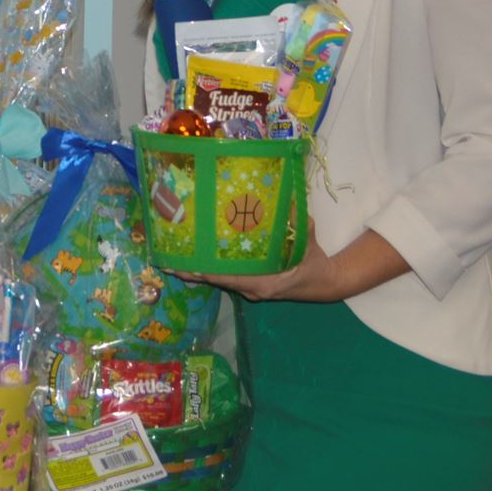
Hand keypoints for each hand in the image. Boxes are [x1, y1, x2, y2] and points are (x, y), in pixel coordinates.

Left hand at [166, 228, 406, 304]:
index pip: (227, 278)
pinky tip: (196, 258)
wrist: (325, 283)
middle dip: (192, 271)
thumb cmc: (314, 262)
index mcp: (263, 283)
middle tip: (166, 260)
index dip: (204, 272)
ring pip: (219, 279)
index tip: (183, 266)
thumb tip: (289, 200)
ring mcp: (250, 289)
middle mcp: (252, 289)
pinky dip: (211, 268)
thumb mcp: (307, 241)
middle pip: (216, 280)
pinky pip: (227, 276)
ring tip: (172, 258)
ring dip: (197, 271)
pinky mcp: (250, 284)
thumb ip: (298, 223)